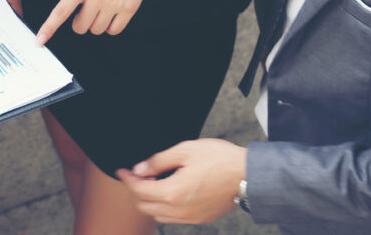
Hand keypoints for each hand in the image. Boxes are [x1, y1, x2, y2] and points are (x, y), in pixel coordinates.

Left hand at [36, 0, 173, 42]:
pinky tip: (112, 14)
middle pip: (80, 27)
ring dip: (95, 24)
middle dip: (79, 22)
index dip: (48, 28)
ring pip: (96, 30)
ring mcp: (113, 4)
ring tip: (101, 8)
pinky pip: (114, 30)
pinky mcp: (129, 9)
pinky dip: (110, 27)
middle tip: (85, 10)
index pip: (61, 11)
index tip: (40, 41)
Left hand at [116, 138, 245, 223]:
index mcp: (173, 193)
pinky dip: (163, 206)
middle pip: (145, 207)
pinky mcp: (201, 218)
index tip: (121, 170)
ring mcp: (191, 217)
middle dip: (135, 191)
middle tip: (134, 174)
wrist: (248, 175)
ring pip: (158, 215)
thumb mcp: (184, 151)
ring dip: (148, 200)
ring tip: (150, 180)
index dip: (127, 179)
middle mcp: (180, 211)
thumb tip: (139, 168)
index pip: (139, 190)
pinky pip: (173, 218)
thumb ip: (158, 161)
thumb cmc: (219, 159)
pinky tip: (166, 190)